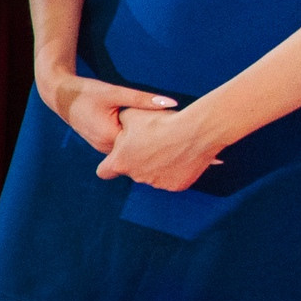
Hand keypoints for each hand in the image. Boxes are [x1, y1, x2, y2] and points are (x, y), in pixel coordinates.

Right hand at [45, 71, 176, 155]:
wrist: (61, 96)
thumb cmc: (87, 92)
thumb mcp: (116, 92)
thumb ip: (143, 99)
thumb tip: (172, 103)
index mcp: (110, 137)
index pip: (144, 142)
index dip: (161, 134)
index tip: (178, 126)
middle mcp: (105, 147)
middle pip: (138, 148)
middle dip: (155, 139)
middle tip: (177, 129)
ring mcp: (102, 148)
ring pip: (131, 148)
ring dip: (145, 141)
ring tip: (166, 132)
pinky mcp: (102, 144)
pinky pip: (123, 145)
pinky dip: (134, 139)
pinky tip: (149, 132)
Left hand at [94, 104, 225, 191]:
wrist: (195, 131)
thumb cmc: (160, 121)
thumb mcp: (131, 115)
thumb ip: (120, 123)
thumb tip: (119, 123)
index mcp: (120, 162)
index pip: (104, 172)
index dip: (110, 165)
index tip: (118, 157)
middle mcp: (136, 176)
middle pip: (133, 170)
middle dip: (139, 159)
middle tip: (154, 142)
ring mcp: (157, 183)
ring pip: (153, 175)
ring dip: (158, 164)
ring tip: (170, 145)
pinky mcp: (176, 186)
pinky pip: (172, 178)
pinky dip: (176, 169)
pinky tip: (182, 154)